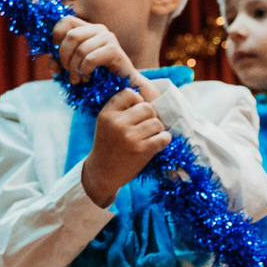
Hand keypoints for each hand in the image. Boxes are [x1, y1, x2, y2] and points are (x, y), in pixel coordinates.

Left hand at [52, 17, 144, 89]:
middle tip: (66, 72)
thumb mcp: (73, 67)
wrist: (123, 87)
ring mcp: (108, 38)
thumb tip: (50, 63)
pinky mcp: (114, 50)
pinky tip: (87, 79)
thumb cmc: (98, 76)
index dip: (56, 35)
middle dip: (63, 56)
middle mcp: (99, 29)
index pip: (66, 21)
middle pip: (71, 36)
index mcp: (88, 28)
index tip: (57, 53)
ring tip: (77, 80)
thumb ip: (59, 62)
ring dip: (74, 68)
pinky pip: (90, 59)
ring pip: (80, 49)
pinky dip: (84, 71)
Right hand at [81, 86, 170, 205]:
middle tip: (146, 127)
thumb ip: (121, 109)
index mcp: (107, 114)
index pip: (130, 93)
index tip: (137, 113)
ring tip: (150, 137)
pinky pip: (163, 137)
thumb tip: (147, 96)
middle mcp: (117, 123)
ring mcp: (129, 136)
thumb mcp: (106, 123)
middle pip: (148, 107)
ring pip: (157, 122)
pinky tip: (156, 144)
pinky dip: (163, 140)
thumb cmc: (108, 146)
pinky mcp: (141, 150)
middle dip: (151, 116)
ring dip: (158, 130)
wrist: (103, 173)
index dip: (138, 101)